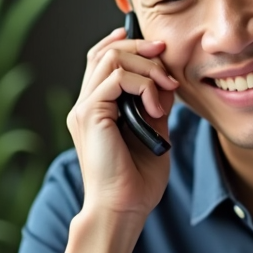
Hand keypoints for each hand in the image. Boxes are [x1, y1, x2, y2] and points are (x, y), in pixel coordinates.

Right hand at [67, 26, 178, 221]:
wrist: (123, 209)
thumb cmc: (137, 180)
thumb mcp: (154, 132)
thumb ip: (155, 104)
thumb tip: (166, 81)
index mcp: (96, 109)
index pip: (102, 59)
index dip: (127, 43)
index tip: (158, 48)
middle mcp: (86, 105)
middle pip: (106, 51)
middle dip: (142, 48)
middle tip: (167, 61)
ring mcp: (85, 109)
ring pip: (112, 58)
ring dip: (147, 67)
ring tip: (166, 88)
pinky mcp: (90, 114)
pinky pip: (118, 78)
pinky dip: (144, 85)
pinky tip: (155, 107)